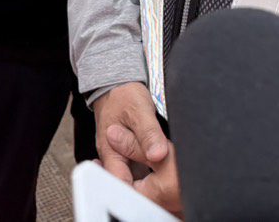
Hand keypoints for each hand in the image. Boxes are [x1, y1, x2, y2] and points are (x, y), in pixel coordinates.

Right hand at [95, 83, 179, 211]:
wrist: (117, 86)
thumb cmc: (123, 95)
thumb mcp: (139, 110)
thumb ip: (149, 133)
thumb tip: (158, 155)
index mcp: (110, 152)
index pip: (120, 183)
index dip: (137, 192)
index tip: (156, 193)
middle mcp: (114, 159)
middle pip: (128, 186)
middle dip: (147, 190)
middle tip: (167, 185)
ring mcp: (122, 159)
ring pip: (136, 180)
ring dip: (151, 182)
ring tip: (168, 178)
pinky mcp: (130, 156)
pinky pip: (141, 171)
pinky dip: (153, 171)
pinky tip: (165, 169)